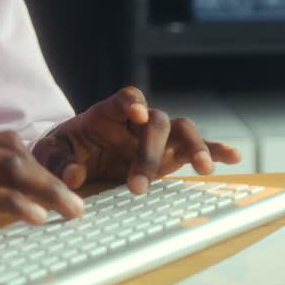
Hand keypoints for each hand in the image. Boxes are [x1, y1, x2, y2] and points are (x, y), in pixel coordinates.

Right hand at [0, 131, 85, 253]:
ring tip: (70, 212)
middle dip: (54, 179)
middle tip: (78, 203)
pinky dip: (15, 203)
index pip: (8, 142)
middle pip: (18, 153)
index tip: (64, 186)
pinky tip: (35, 217)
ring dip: (47, 192)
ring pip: (9, 169)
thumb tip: (1, 201)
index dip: (43, 163)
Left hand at [33, 87, 241, 193]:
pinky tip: (234, 157)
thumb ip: (58, 162)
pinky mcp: (171, 153)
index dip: (132, 103)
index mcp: (108, 113)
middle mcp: (138, 120)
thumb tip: (74, 175)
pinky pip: (197, 147)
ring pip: (183, 129)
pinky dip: (217, 149)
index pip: (125, 98)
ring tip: (202, 169)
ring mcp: (158, 136)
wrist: (74, 157)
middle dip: (150, 152)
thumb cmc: (63, 150)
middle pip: (156, 121)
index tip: (136, 114)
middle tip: (138, 187)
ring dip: (195, 146)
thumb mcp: (50, 155)